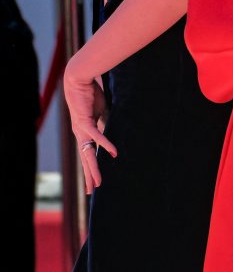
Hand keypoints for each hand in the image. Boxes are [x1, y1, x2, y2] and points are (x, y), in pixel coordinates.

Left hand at [63, 56, 116, 193]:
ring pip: (88, 153)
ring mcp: (81, 129)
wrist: (79, 80)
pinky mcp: (85, 121)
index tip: (93, 182)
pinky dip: (105, 144)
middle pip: (85, 159)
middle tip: (91, 192)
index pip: (88, 154)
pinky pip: (96, 135)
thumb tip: (111, 135)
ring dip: (93, 168)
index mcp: (84, 132)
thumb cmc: (90, 94)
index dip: (90, 168)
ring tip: (97, 183)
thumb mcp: (101, 113)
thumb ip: (105, 124)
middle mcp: (81, 134)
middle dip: (89, 175)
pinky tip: (113, 153)